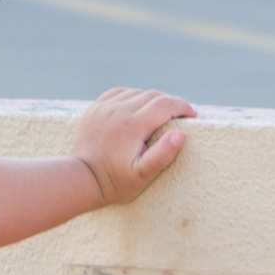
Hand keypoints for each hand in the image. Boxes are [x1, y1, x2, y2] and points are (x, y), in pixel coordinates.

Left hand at [69, 87, 195, 207]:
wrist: (81, 179)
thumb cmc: (115, 182)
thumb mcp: (142, 174)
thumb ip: (162, 154)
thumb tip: (180, 134)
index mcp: (134, 125)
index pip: (166, 105)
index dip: (183, 106)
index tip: (193, 114)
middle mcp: (119, 110)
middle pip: (153, 95)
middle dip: (170, 103)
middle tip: (180, 115)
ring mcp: (105, 107)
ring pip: (136, 92)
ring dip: (152, 99)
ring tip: (160, 113)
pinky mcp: (95, 109)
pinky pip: (118, 93)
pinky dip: (132, 96)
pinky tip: (137, 105)